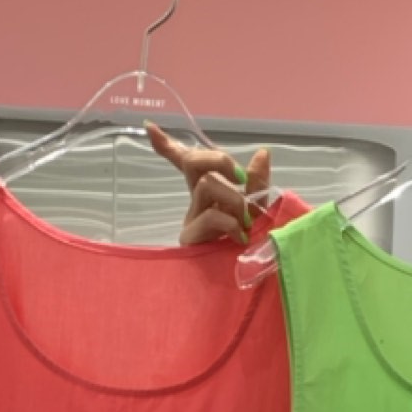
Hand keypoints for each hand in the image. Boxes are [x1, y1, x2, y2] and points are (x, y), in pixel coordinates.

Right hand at [147, 124, 272, 245]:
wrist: (251, 284)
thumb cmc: (255, 248)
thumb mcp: (261, 210)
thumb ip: (259, 182)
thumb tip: (262, 152)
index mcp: (211, 196)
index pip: (186, 165)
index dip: (167, 146)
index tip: (149, 127)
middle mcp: (196, 205)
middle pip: (195, 164)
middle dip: (220, 162)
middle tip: (242, 180)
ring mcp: (191, 222)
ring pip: (206, 186)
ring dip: (233, 198)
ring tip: (245, 221)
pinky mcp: (190, 240)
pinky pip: (210, 215)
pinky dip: (229, 221)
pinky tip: (238, 237)